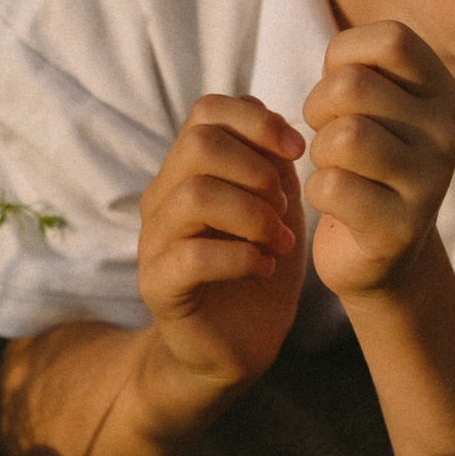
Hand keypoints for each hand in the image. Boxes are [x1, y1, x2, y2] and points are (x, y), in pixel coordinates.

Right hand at [137, 95, 308, 390]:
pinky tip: (264, 267)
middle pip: (198, 144)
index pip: (207, 110)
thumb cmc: (260, 267)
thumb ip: (272, 162)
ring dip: (252, 215)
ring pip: (194, 196)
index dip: (257, 121)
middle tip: (285, 206)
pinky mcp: (157, 286)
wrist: (238, 345)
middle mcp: (164, 197)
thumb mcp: (278, 207)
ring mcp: (154, 241)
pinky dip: (240, 257)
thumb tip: (276, 119)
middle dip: (256, 169)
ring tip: (279, 241)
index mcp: (192, 170)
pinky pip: (192, 256)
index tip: (300, 149)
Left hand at [302, 21, 454, 299]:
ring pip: (343, 137)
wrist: (386, 251)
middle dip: (317, 107)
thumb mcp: (379, 106)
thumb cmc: (368, 161)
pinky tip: (335, 202)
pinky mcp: (402, 229)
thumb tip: (340, 62)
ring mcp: (430, 182)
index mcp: (444, 93)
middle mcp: (447, 133)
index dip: (344, 55)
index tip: (341, 88)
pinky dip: (316, 193)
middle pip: (351, 86)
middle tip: (325, 133)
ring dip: (319, 152)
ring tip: (333, 166)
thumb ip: (366, 69)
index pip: (390, 38)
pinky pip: (331, 188)